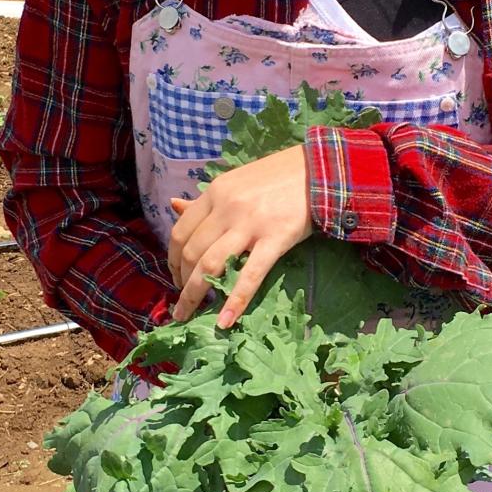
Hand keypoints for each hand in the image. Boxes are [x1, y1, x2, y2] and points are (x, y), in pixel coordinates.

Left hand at [166, 145, 312, 328]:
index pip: (180, 231)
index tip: (175, 276)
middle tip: (182, 300)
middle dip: (181, 281)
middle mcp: (227, 207)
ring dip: (194, 295)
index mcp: (215, 192)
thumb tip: (173, 204)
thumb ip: (205, 200)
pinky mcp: (275, 238)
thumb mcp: (234, 181)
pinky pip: (250, 274)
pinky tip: (224, 321)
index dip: (172, 259)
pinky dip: (234, 300)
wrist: (319, 169)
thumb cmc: (276, 176)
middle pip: (191, 252)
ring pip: (211, 265)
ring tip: (189, 315)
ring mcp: (250, 223)